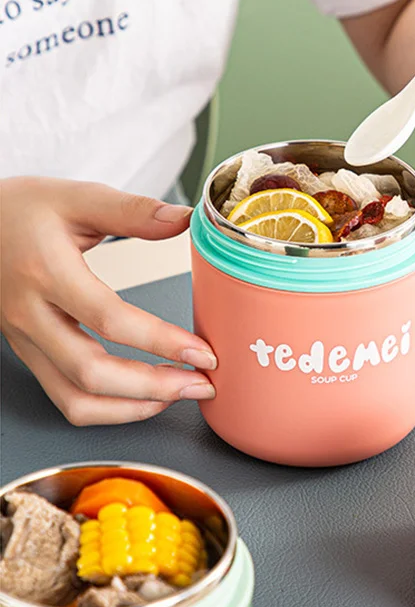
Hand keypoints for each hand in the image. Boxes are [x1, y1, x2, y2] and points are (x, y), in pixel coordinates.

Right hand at [1, 177, 216, 425]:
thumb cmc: (19, 210)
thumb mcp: (76, 197)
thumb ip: (133, 211)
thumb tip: (186, 218)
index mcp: (46, 272)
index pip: (109, 319)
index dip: (161, 342)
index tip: (202, 352)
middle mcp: (30, 315)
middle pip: (91, 373)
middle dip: (155, 387)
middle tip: (202, 384)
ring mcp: (26, 341)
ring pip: (76, 399)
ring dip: (134, 408)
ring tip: (180, 395)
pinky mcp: (29, 355)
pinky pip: (67, 398)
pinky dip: (110, 409)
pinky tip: (145, 397)